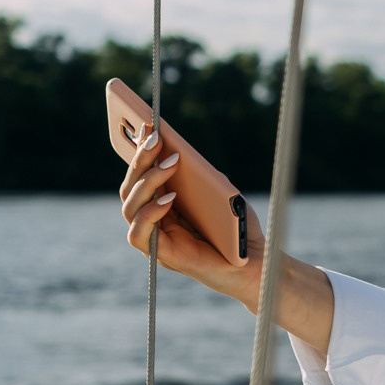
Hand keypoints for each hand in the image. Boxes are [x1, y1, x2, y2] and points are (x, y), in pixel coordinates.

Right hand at [120, 125, 263, 309]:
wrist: (254, 260)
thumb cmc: (236, 227)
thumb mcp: (218, 192)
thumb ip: (197, 175)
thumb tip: (177, 151)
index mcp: (163, 201)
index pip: (141, 174)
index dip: (138, 150)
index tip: (145, 123)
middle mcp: (152, 219)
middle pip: (131, 187)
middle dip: (141, 159)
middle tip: (155, 137)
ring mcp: (154, 237)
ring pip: (130, 207)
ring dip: (148, 182)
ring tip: (170, 163)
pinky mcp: (160, 254)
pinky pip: (138, 233)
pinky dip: (150, 213)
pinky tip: (169, 199)